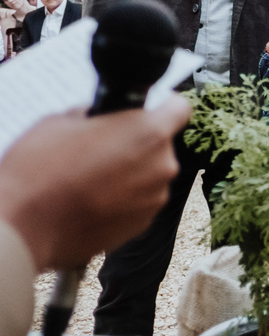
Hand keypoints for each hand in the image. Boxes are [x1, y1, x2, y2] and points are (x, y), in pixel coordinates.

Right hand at [0, 97, 188, 270]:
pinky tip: (91, 200)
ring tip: (90, 178)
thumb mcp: (62, 121)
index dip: (161, 106)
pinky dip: (122, 198)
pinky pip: (139, 201)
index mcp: (149, 133)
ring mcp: (154, 198)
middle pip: (160, 144)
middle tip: (101, 148)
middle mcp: (162, 166)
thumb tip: (102, 116)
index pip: (179, 107)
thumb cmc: (38, 171)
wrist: (22, 228)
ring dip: (129, 173)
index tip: (146, 110)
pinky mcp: (142, 225)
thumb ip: (96, 114)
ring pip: (150, 174)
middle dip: (136, 143)